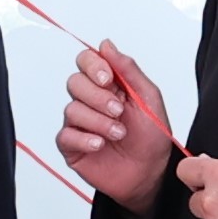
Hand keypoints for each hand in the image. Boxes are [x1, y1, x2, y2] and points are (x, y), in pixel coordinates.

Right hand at [57, 40, 173, 212]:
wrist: (151, 173)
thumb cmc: (152, 137)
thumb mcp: (148, 98)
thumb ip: (128, 69)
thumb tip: (106, 45)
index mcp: (109, 85)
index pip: (87, 61)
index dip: (94, 66)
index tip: (109, 80)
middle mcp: (91, 101)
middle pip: (75, 82)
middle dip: (98, 97)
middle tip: (119, 111)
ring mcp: (80, 123)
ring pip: (72, 109)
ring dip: (99, 122)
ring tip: (119, 134)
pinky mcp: (72, 146)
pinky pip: (65, 135)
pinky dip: (84, 138)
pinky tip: (100, 144)